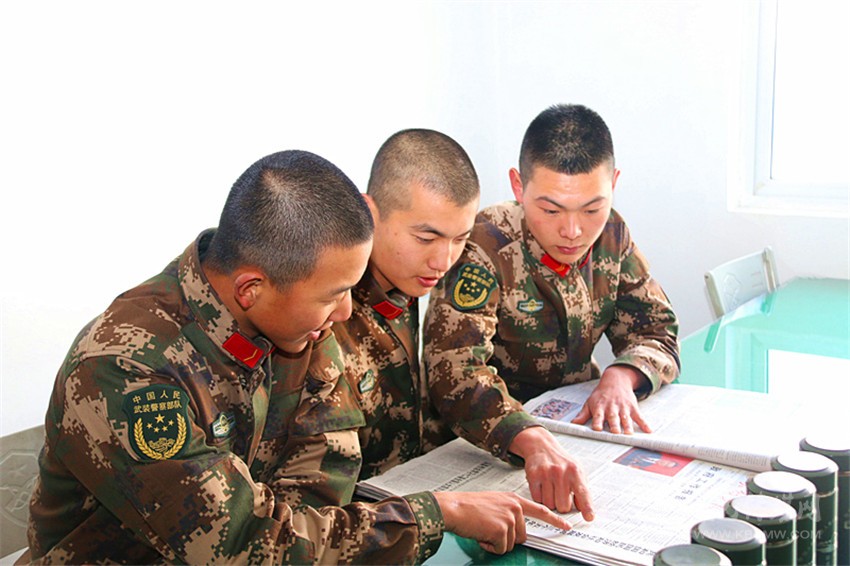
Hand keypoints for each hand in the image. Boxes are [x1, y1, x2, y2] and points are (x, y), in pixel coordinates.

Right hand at [433, 491, 571, 553]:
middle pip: (523, 535)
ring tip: (483, 528)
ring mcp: (510, 518)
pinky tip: (481, 534)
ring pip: (511, 544)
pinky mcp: (502, 529)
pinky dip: (490, 546)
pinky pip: (501, 549)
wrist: (454, 507)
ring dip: (496, 542)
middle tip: (489, 528)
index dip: (554, 520)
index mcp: (513, 500)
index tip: (566, 526)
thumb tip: (516, 529)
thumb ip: (508, 512)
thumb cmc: (468, 506)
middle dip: (507, 538)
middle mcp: (515, 507)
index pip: (540, 510)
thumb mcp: (494, 503)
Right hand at [509, 427, 593, 517]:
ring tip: (551, 489)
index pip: (583, 493)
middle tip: (560, 494)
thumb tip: (583, 510)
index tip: (589, 518)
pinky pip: (537, 499)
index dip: (587, 507)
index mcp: (575, 472)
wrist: (542, 447)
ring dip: (550, 501)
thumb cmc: (561, 462)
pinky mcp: (533, 475)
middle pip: (563, 506)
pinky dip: (540, 497)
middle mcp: (561, 472)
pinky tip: (542, 487)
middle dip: (562, 505)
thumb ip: (582, 490)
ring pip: (549, 505)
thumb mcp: (577, 472)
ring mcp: (546, 473)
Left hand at [571, 366, 650, 433]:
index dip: (597, 423)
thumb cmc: (600, 395)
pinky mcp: (633, 408)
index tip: (597, 430)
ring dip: (627, 426)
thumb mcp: (589, 403)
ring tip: (629, 434)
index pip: (598, 416)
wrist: (615, 380)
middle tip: (615, 434)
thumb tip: (573, 425)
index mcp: (600, 408)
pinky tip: (649, 431)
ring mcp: (623, 408)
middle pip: (613, 418)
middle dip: (614, 426)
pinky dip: (644, 424)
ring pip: (625, 418)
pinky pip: (639, 417)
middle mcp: (611, 408)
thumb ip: (582, 415)